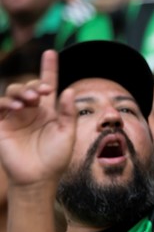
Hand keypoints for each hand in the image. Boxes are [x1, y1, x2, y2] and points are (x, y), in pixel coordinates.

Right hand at [0, 51, 76, 190]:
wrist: (39, 178)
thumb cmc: (56, 158)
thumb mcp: (68, 133)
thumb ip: (69, 112)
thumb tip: (68, 90)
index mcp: (49, 111)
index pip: (48, 85)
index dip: (48, 68)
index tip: (50, 52)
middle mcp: (31, 111)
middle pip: (28, 87)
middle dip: (33, 85)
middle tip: (40, 94)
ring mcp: (15, 118)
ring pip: (12, 93)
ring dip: (21, 91)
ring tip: (30, 101)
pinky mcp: (2, 126)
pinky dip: (6, 101)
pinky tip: (16, 106)